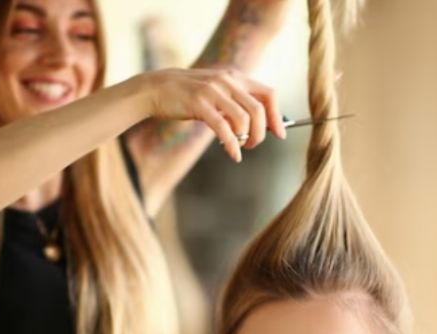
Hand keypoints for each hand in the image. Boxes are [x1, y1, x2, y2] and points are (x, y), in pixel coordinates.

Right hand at [139, 67, 285, 161]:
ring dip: (247, 139)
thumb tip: (262, 124)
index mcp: (235, 77)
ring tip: (241, 147)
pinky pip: (223, 128)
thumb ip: (237, 102)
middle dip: (262, 133)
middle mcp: (227, 81)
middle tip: (253, 145)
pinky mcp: (199, 104)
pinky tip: (233, 154)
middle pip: (259, 110)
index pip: (268, 94)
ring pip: (244, 119)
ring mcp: (213, 91)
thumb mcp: (217, 91)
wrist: (156, 88)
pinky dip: (232, 144)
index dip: (277, 116)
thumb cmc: (189, 94)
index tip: (280, 134)